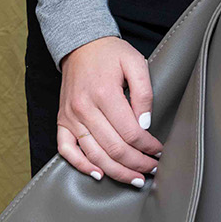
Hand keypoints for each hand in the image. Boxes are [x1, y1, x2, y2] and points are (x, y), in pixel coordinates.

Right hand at [57, 35, 160, 185]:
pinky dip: (80, 165)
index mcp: (105, 93)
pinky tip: (98, 174)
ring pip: (94, 155)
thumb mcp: (135, 62)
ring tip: (134, 178)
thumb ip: (144, 93)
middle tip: (151, 168)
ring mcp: (71, 116)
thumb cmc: (110, 53)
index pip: (130, 132)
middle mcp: (85, 108)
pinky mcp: (62, 120)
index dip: (147, 147)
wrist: (81, 43)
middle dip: (137, 164)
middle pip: (114, 148)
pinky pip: (66, 150)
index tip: (158, 150)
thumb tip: (145, 125)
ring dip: (116, 172)